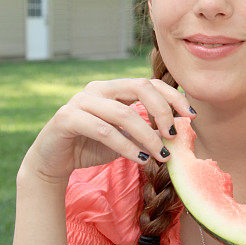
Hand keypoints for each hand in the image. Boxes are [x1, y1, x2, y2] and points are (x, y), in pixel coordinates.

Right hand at [22, 78, 194, 182]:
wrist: (54, 161)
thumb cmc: (94, 146)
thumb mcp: (128, 137)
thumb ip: (148, 130)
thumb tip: (180, 132)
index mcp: (115, 88)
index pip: (150, 83)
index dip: (173, 97)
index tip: (191, 116)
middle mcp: (98, 89)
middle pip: (140, 88)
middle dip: (163, 111)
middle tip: (174, 136)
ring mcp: (81, 101)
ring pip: (124, 113)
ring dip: (148, 136)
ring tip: (162, 155)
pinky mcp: (67, 118)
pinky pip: (105, 131)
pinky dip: (127, 146)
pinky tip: (141, 159)